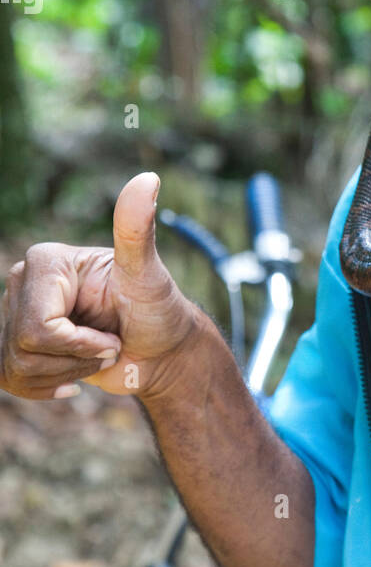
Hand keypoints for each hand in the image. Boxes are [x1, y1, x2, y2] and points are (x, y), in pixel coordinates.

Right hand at [0, 172, 205, 401]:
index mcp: (47, 261)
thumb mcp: (150, 274)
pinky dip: (44, 387)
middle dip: (75, 359)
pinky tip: (72, 379)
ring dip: (65, 374)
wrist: (159, 350)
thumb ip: (138, 231)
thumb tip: (147, 179)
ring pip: (15, 367)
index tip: (112, 337)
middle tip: (108, 345)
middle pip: (24, 346)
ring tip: (95, 357)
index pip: (39, 325)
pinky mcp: (16, 343)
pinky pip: (8, 378)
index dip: (78, 343)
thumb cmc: (158, 310)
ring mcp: (15, 313)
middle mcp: (23, 283)